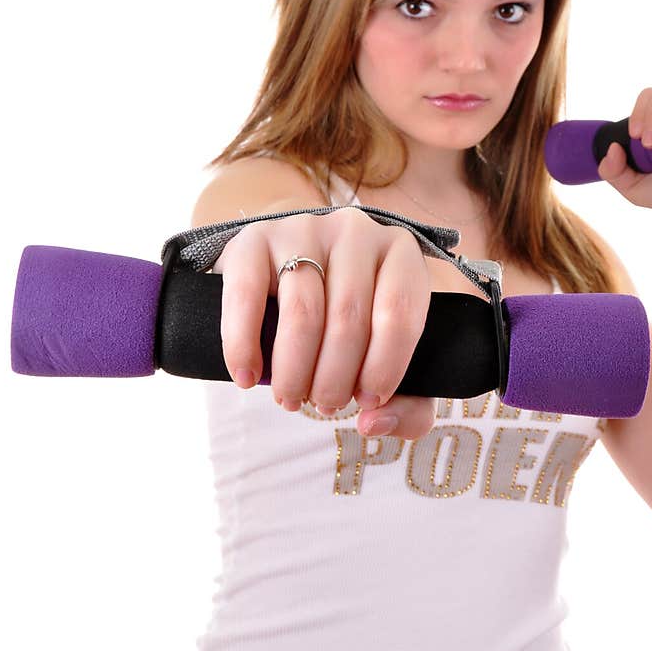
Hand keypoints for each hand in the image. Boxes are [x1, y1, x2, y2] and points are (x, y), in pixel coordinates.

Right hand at [212, 207, 436, 439]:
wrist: (291, 268)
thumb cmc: (352, 322)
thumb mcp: (388, 358)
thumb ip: (407, 405)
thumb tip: (372, 422)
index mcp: (400, 254)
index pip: (400, 313)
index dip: (385, 367)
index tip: (368, 402)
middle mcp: (356, 231)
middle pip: (348, 318)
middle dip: (335, 378)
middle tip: (325, 406)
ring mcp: (303, 227)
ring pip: (302, 313)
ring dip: (294, 371)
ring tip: (292, 399)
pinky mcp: (254, 238)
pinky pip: (247, 297)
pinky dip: (244, 347)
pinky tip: (247, 378)